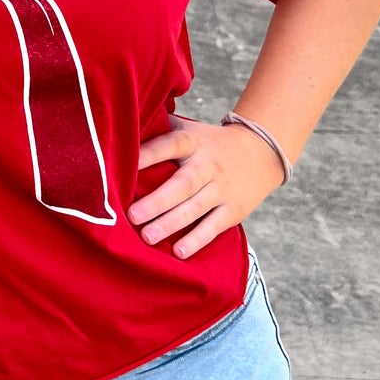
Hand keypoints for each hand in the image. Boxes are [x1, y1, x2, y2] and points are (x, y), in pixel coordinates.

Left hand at [128, 114, 286, 258]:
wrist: (260, 151)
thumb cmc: (209, 143)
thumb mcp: (190, 130)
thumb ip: (160, 130)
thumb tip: (119, 128)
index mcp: (193, 142)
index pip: (170, 145)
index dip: (149, 154)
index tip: (124, 165)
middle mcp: (208, 165)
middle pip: (182, 184)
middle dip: (157, 201)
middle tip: (132, 215)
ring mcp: (222, 188)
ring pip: (195, 208)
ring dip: (171, 223)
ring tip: (147, 237)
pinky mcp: (234, 209)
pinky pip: (214, 226)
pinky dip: (197, 239)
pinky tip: (179, 252)